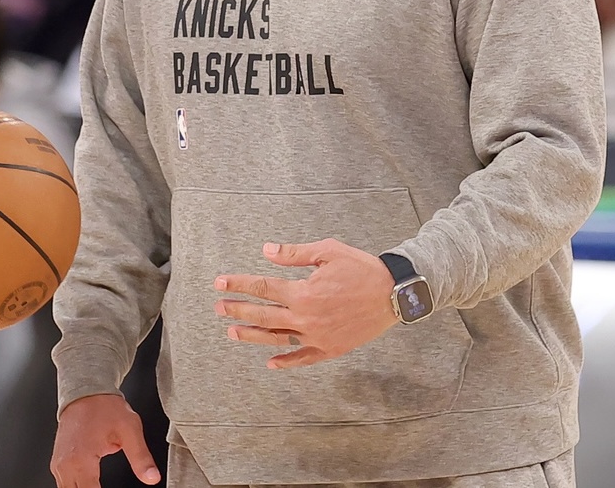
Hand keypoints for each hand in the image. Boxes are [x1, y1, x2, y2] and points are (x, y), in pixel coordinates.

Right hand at [51, 394, 160, 486]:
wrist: (85, 391)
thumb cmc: (104, 407)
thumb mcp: (129, 430)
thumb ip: (141, 458)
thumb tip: (152, 477)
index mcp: (81, 460)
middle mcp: (65, 465)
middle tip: (106, 487)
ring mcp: (59, 464)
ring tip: (99, 486)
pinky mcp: (58, 462)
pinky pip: (65, 485)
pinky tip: (91, 486)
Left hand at [216, 239, 397, 368]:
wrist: (396, 294)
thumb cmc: (361, 269)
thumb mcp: (327, 252)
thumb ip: (294, 254)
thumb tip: (266, 251)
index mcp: (303, 293)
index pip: (262, 288)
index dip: (239, 285)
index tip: (219, 283)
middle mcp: (306, 318)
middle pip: (264, 315)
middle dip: (238, 310)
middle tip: (218, 307)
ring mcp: (318, 337)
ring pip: (278, 339)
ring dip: (253, 335)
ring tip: (232, 332)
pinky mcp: (332, 348)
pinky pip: (305, 358)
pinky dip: (288, 362)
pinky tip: (271, 364)